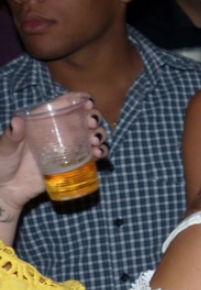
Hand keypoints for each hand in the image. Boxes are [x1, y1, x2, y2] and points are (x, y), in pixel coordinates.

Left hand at [0, 98, 106, 214]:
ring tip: (95, 141)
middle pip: (84, 118)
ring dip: (100, 134)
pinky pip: (94, 155)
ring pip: (93, 135)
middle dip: (94, 117)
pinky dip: (101, 152)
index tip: (87, 102)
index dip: (80, 99)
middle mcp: (61, 131)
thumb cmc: (3, 163)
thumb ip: (11, 135)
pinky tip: (99, 154)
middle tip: (92, 123)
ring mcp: (70, 148)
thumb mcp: (5, 147)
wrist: (7, 189)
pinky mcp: (75, 164)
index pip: (65, 105)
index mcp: (45, 121)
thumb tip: (16, 121)